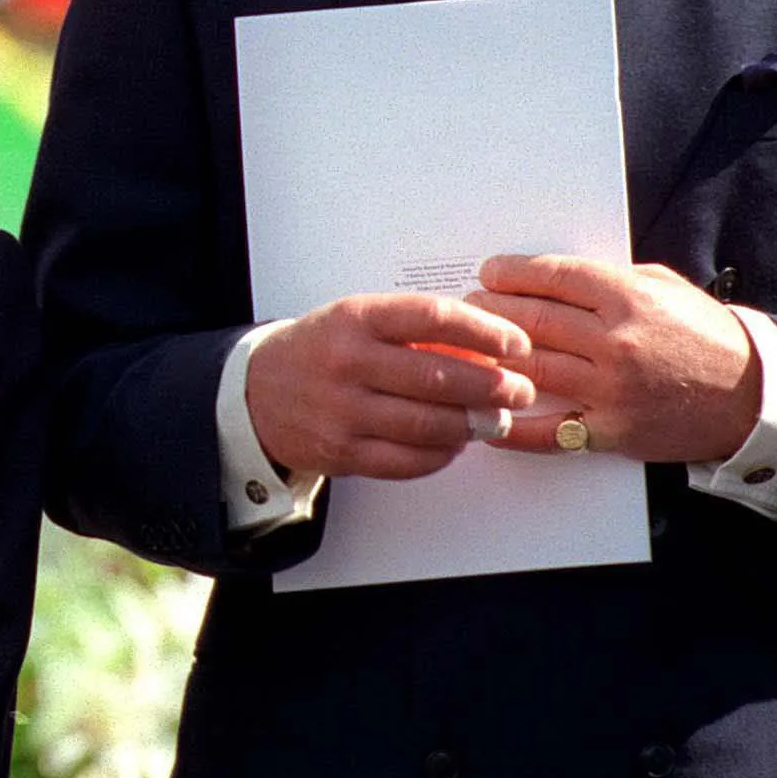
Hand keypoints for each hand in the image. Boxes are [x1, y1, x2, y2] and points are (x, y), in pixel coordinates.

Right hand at [246, 293, 537, 479]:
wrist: (256, 392)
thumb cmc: (321, 351)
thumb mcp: (359, 320)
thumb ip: (415, 330)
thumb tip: (485, 350)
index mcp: (356, 319)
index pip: (433, 318)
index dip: (484, 331)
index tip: (516, 343)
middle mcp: (348, 363)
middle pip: (438, 377)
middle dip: (492, 386)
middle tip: (520, 390)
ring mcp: (343, 411)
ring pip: (427, 424)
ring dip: (473, 425)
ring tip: (495, 420)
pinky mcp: (341, 452)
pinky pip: (406, 459)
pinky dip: (440, 455)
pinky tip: (456, 444)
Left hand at [466, 255, 759, 464]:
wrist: (752, 394)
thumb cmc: (705, 335)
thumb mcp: (664, 288)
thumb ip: (610, 280)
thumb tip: (551, 276)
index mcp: (629, 298)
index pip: (552, 276)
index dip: (511, 273)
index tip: (489, 273)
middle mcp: (616, 341)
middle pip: (530, 320)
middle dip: (490, 310)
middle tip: (468, 306)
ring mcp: (612, 389)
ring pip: (530, 368)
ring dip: (491, 357)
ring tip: (471, 348)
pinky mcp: (613, 430)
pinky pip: (548, 430)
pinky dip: (511, 425)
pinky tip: (486, 415)